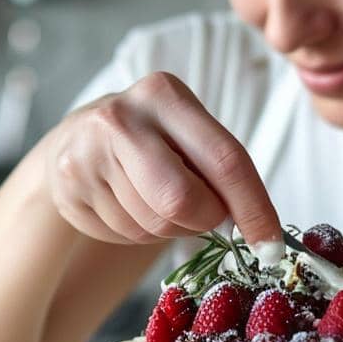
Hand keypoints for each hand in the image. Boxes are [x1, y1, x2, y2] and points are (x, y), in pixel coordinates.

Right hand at [44, 71, 281, 246]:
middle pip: (182, 200)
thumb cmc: (150, 141)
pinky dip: (138, 232)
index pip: (224, 158)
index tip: (271, 247)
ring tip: (154, 198)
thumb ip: (219, 170)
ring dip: (169, 228)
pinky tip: (126, 204)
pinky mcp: (71, 188)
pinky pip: (124, 234)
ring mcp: (89, 153)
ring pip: (153, 224)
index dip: (253, 208)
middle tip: (203, 216)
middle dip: (203, 221)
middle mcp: (122, 117)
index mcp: (164, 95)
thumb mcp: (185, 134)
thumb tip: (257, 231)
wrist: (74, 140)